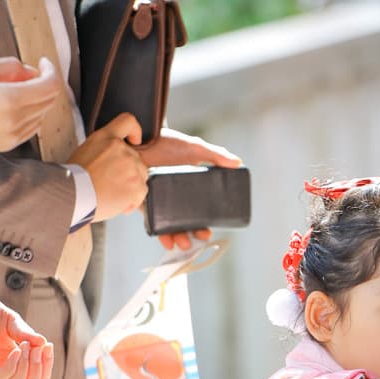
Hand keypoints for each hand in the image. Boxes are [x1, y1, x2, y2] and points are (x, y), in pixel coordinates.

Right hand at [0, 57, 61, 153]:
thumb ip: (11, 66)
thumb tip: (30, 71)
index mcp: (10, 100)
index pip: (50, 86)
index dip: (51, 71)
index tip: (43, 62)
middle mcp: (15, 121)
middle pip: (49, 101)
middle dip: (44, 83)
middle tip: (26, 72)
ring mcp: (12, 136)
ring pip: (41, 115)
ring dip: (37, 99)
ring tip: (14, 88)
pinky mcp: (7, 145)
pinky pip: (31, 128)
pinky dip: (30, 114)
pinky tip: (12, 105)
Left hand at [0, 287, 53, 378]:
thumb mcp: (10, 320)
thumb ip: (25, 334)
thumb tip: (44, 344)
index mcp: (15, 359)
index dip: (46, 368)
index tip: (48, 347)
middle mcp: (3, 369)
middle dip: (38, 375)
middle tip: (38, 352)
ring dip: (25, 372)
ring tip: (25, 349)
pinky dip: (10, 369)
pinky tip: (15, 352)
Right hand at [70, 112, 148, 220]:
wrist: (73, 196)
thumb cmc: (72, 179)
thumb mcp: (84, 151)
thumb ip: (103, 149)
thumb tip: (110, 158)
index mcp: (108, 138)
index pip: (128, 121)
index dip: (134, 131)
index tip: (134, 140)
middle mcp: (123, 150)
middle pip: (135, 157)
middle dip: (126, 170)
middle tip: (110, 182)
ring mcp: (132, 168)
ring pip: (140, 175)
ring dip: (130, 184)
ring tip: (111, 194)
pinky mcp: (137, 186)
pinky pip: (142, 192)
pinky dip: (132, 199)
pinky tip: (118, 203)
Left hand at [139, 127, 241, 250]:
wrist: (141, 135)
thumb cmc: (167, 141)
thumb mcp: (194, 148)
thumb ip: (216, 154)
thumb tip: (238, 163)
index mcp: (186, 188)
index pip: (197, 210)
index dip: (203, 223)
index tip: (209, 231)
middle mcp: (172, 196)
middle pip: (182, 220)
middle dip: (190, 233)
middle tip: (197, 239)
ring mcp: (157, 198)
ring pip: (167, 222)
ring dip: (175, 235)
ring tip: (182, 242)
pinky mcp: (142, 197)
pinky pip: (150, 217)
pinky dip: (157, 228)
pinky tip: (164, 237)